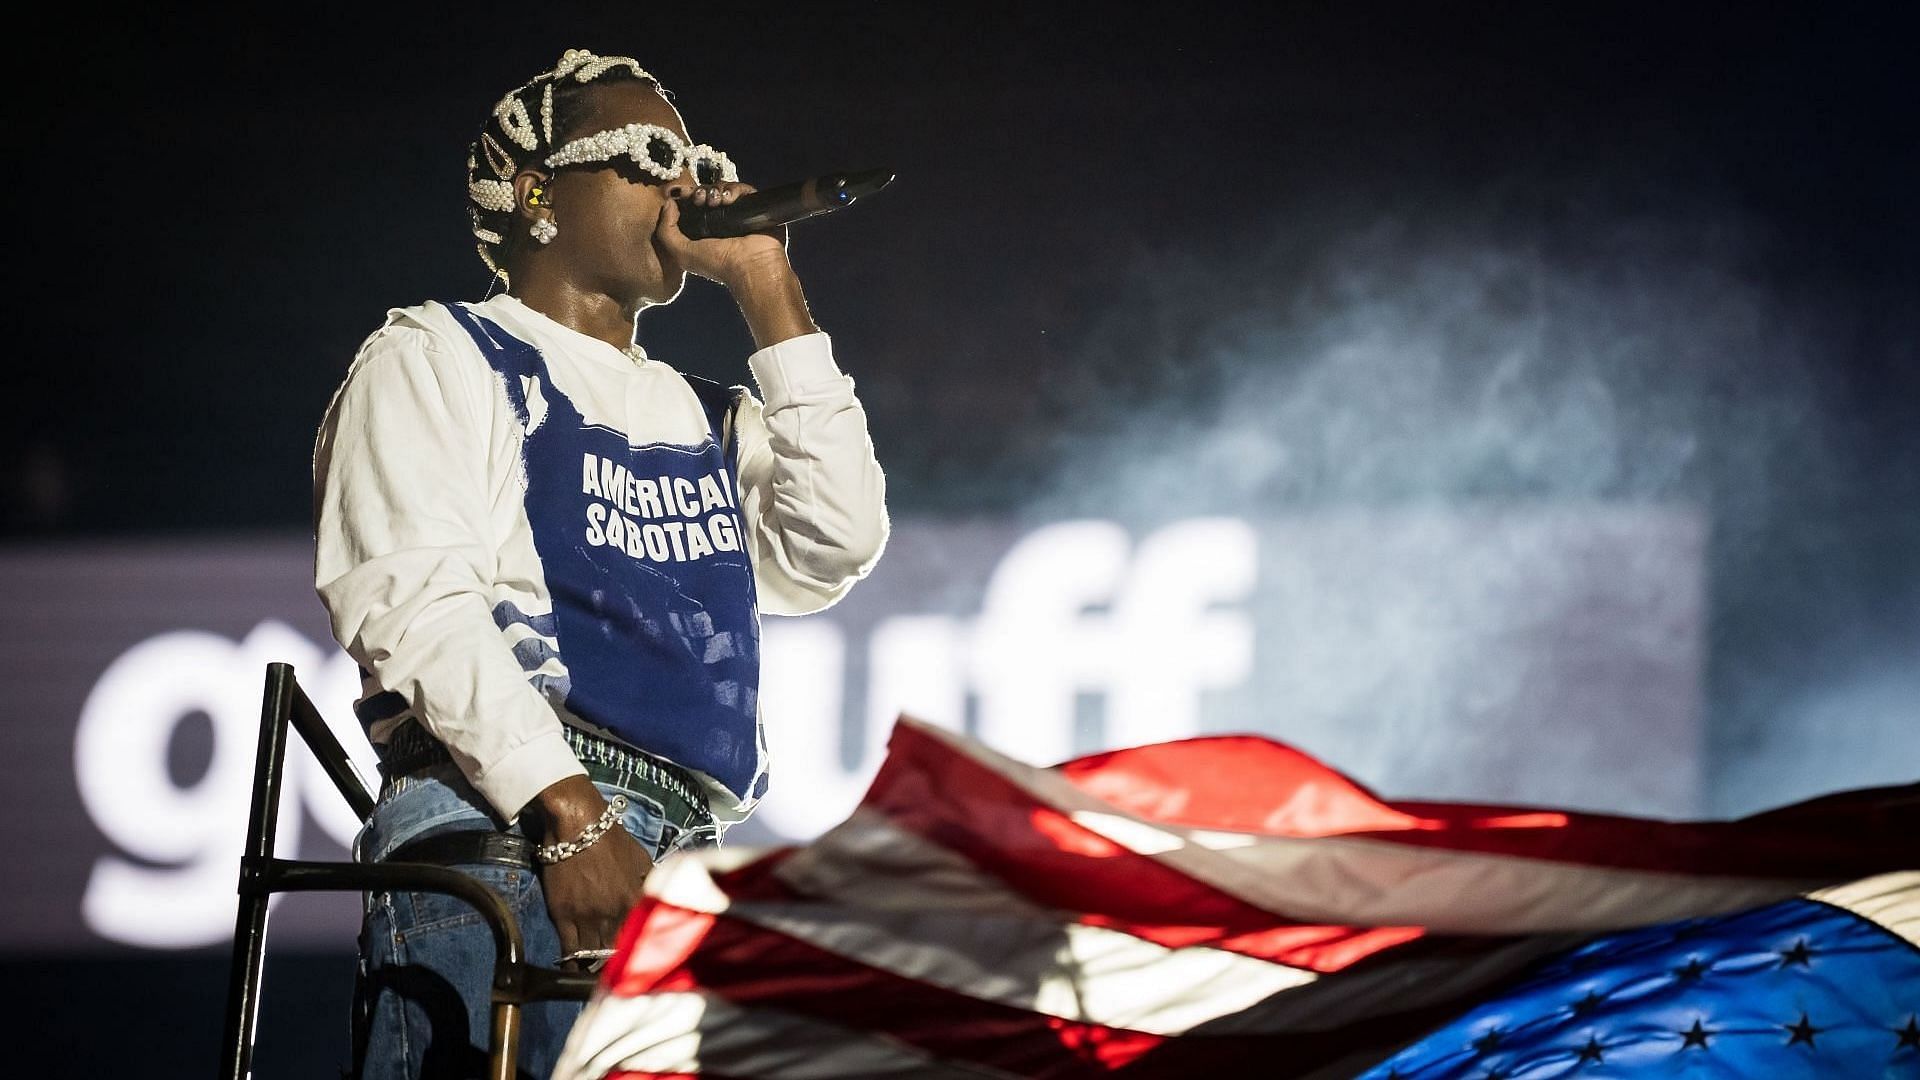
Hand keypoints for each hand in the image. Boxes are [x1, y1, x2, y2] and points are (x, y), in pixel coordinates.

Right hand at [530, 775, 653, 967]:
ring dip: (594, 967)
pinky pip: (568, 950)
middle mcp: (613, 914)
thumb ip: (649, 885)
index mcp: (635, 900)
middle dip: (616, 965)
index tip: (638, 962)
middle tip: (614, 973)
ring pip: (592, 955)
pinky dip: (572, 963)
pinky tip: (574, 969)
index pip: (640, 938)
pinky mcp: (562, 915)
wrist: (577, 825)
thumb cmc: (611, 838)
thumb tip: (657, 902)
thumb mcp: (642, 860)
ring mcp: (587, 917)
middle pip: (616, 952)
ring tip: (595, 974)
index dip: (639, 953)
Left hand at [656, 180, 819, 349]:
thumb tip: (668, 204)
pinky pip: (742, 189)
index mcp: (702, 231)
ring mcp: (737, 214)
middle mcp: (719, 221)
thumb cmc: (718, 265)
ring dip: (716, 190)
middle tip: (702, 199)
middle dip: (701, 192)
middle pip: (706, 193)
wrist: (751, 266)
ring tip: (716, 201)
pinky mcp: (754, 207)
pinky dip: (734, 189)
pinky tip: (730, 199)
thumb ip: (666, 231)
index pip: (691, 205)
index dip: (686, 197)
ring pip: (723, 189)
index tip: (686, 197)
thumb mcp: (681, 253)